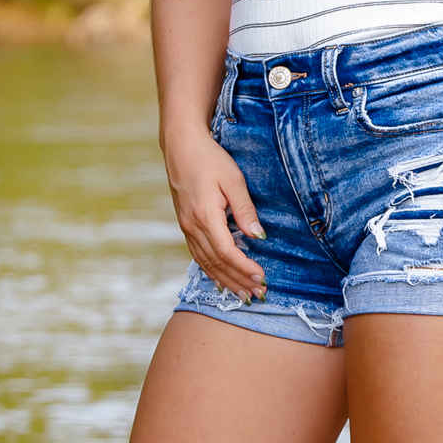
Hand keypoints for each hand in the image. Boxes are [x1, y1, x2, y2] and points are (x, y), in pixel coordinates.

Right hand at [163, 128, 267, 298]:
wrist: (180, 146)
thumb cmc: (209, 159)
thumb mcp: (233, 180)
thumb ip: (245, 210)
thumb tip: (258, 236)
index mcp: (205, 216)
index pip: (227, 252)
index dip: (244, 268)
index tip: (262, 278)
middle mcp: (192, 226)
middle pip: (217, 263)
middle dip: (238, 281)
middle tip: (258, 295)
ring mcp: (186, 227)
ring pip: (206, 262)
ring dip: (225, 280)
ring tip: (243, 295)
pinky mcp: (185, 225)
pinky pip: (197, 255)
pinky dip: (210, 271)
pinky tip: (220, 280)